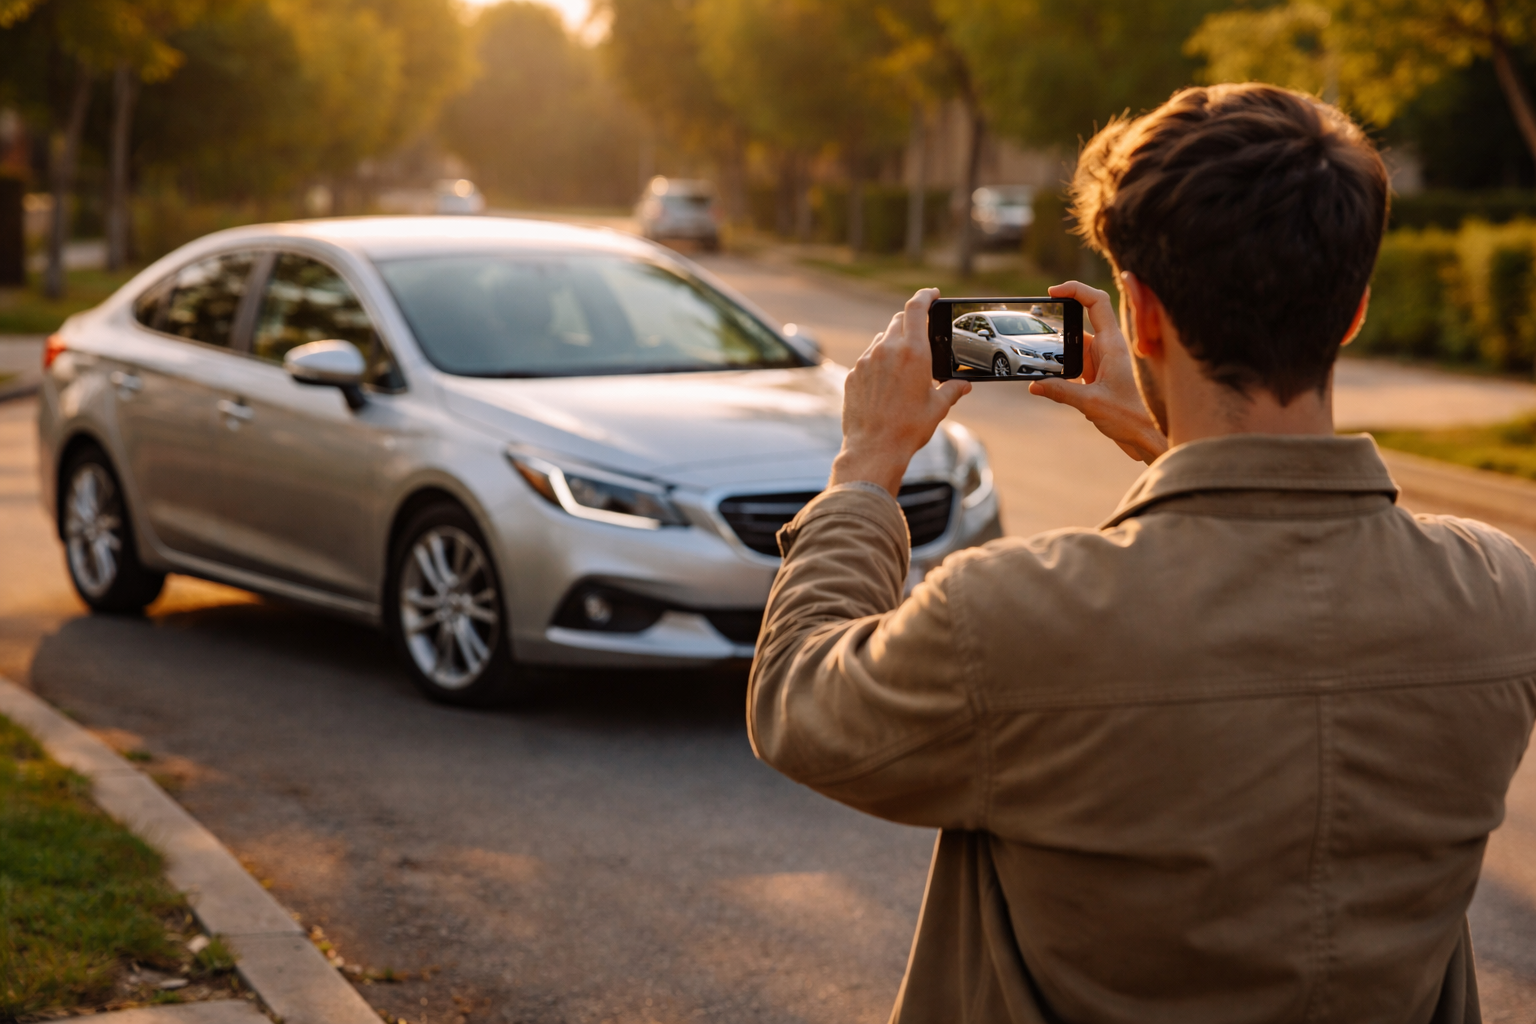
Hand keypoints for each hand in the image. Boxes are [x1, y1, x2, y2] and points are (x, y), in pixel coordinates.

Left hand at [830, 288, 971, 495]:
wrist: (874, 448)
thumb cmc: (909, 428)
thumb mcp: (938, 407)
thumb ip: (952, 389)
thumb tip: (963, 385)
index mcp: (914, 352)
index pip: (916, 308)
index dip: (925, 295)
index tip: (932, 294)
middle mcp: (887, 350)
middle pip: (899, 321)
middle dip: (912, 323)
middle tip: (922, 337)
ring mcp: (867, 361)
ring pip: (882, 340)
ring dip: (894, 345)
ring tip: (904, 369)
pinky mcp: (853, 374)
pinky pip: (868, 359)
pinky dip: (879, 363)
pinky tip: (886, 384)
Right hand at [1029, 281, 1167, 463]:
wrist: (1141, 434)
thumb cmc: (1127, 417)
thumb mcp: (1090, 404)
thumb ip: (1061, 392)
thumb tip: (1034, 385)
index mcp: (1112, 345)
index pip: (1096, 302)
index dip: (1075, 289)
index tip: (1053, 291)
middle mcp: (1107, 346)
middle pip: (1083, 315)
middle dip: (1060, 315)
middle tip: (1036, 319)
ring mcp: (1101, 358)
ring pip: (1074, 340)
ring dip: (1056, 344)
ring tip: (1035, 355)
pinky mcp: (1095, 371)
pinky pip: (1073, 358)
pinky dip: (1058, 362)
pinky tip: (1045, 375)